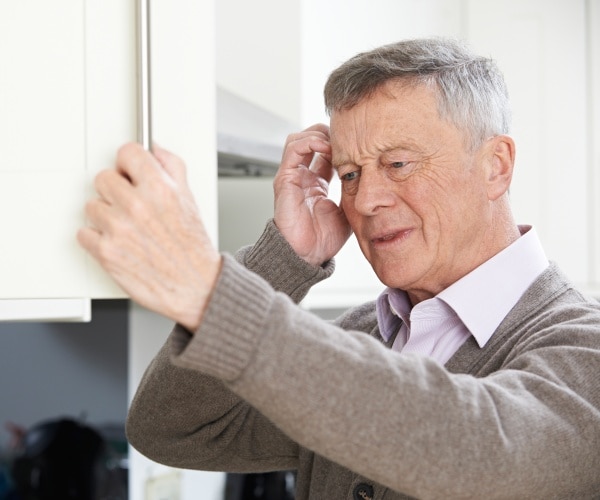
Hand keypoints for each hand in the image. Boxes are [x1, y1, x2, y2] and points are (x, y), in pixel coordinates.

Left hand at [77, 143, 221, 331]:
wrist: (194, 286)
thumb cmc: (192, 248)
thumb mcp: (190, 200)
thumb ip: (173, 168)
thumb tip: (156, 150)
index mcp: (160, 189)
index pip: (127, 152)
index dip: (129, 163)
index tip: (130, 171)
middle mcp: (137, 206)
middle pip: (103, 177)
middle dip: (115, 190)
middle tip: (129, 204)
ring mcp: (119, 229)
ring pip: (92, 206)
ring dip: (105, 215)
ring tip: (127, 228)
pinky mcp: (106, 252)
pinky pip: (84, 233)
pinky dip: (97, 238)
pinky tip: (118, 242)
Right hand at [274, 124, 351, 265]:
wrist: (308, 254)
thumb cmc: (324, 239)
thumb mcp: (348, 209)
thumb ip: (354, 191)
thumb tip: (371, 177)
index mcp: (316, 183)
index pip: (325, 152)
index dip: (340, 145)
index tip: (357, 146)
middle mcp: (302, 177)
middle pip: (311, 140)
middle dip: (328, 134)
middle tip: (346, 139)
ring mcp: (292, 176)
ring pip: (299, 139)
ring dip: (318, 134)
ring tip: (334, 141)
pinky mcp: (285, 179)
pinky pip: (293, 149)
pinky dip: (309, 141)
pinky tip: (324, 146)